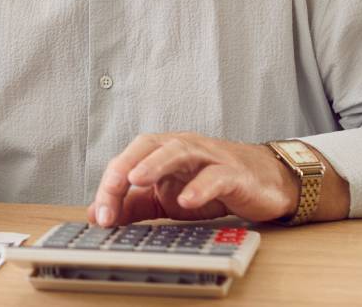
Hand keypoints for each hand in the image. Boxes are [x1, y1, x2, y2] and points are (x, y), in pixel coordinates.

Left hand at [88, 133, 298, 226]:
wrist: (265, 182)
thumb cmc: (212, 186)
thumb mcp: (166, 199)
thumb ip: (134, 205)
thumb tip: (97, 215)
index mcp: (162, 153)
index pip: (128, 161)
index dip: (110, 185)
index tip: (99, 215)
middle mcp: (183, 148)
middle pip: (148, 145)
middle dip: (124, 166)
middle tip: (109, 190)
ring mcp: (209, 157)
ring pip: (179, 151)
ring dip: (155, 164)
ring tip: (137, 179)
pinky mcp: (234, 173)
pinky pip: (216, 176)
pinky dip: (201, 187)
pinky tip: (188, 200)